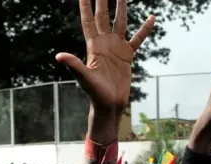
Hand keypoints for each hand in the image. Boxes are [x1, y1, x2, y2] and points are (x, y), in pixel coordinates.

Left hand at [56, 0, 153, 136]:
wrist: (109, 105)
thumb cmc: (94, 93)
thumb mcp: (84, 78)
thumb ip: (74, 65)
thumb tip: (58, 56)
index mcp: (93, 46)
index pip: (88, 20)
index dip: (85, 6)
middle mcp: (104, 43)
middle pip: (103, 16)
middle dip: (102, 0)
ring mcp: (116, 47)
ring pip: (120, 22)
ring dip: (122, 7)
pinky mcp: (127, 55)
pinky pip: (137, 39)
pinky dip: (144, 29)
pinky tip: (151, 18)